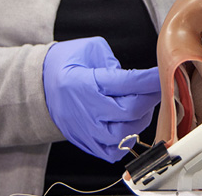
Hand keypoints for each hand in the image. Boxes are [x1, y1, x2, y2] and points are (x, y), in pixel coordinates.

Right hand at [43, 37, 160, 162]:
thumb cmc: (64, 65)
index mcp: (86, 83)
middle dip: (150, 99)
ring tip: (140, 107)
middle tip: (154, 90)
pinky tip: (128, 125)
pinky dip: (126, 141)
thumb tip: (135, 78)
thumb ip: (114, 61)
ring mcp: (86, 130)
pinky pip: (113, 152)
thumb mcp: (88, 49)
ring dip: (140, 120)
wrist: (38, 86)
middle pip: (130, 112)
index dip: (151, 81)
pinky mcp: (86, 142)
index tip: (163, 75)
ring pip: (125, 135)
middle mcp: (86, 110)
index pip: (128, 84)